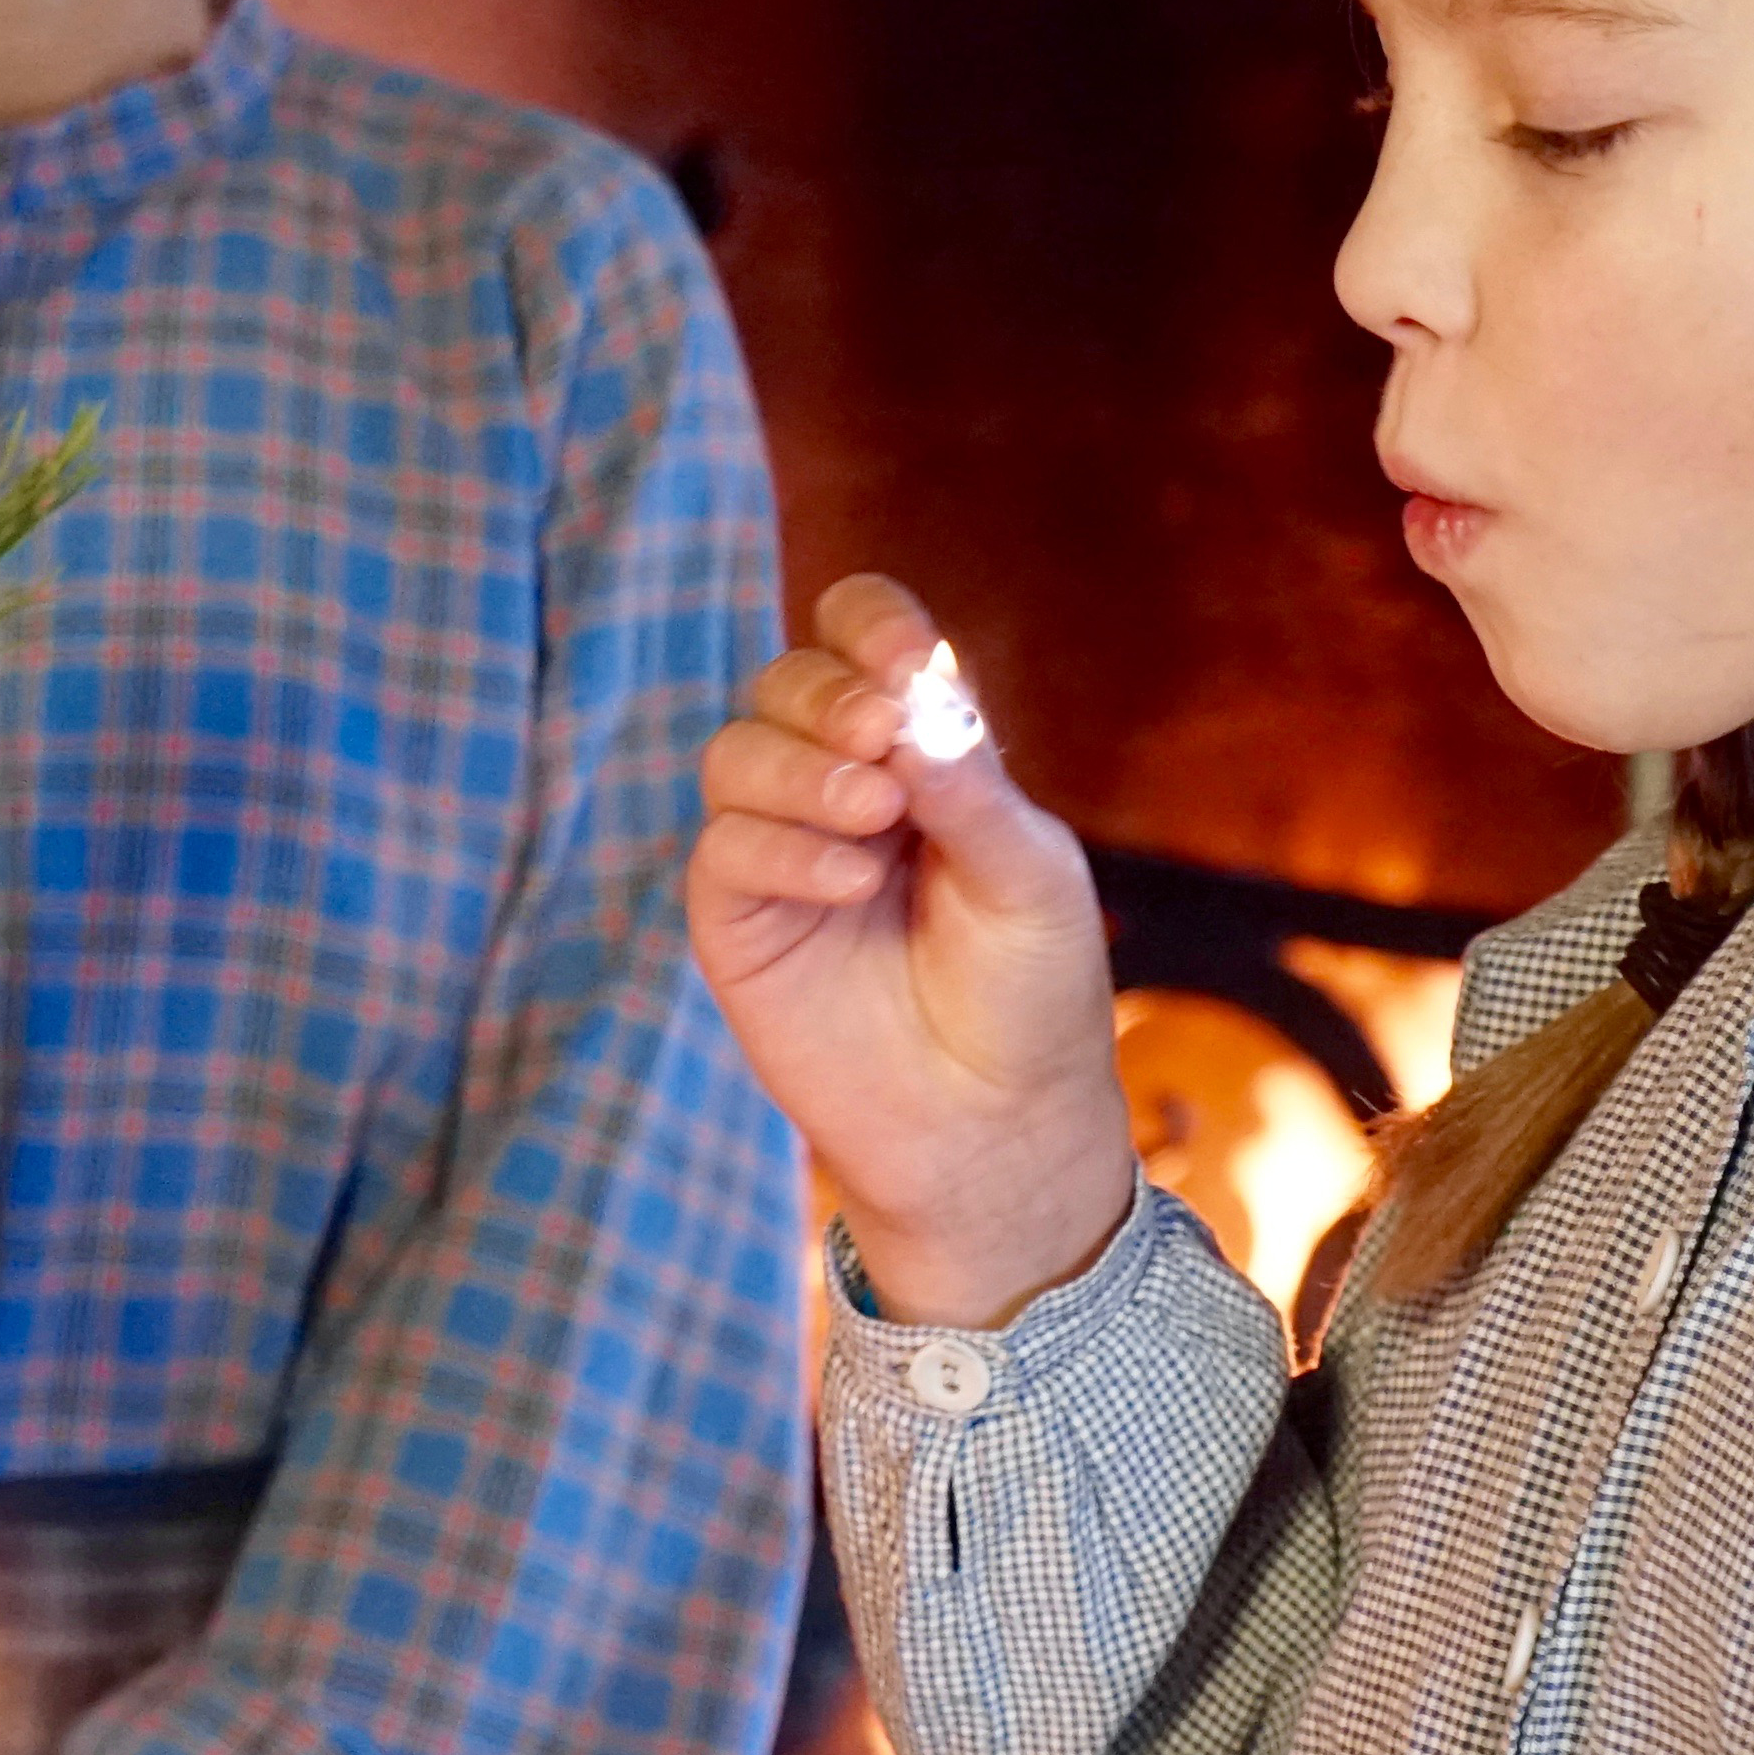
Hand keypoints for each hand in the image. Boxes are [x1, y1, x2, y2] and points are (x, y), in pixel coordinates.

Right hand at [683, 575, 1132, 1325]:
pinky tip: (849, 882)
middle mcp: (840, 784)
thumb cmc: (1029, 995)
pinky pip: (724, 847)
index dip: (872, 626)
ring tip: (874, 815)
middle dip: (831, 694)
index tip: (906, 658)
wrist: (994, 1128)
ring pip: (739, 750)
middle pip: (789, 681)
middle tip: (881, 734)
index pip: (864, 640)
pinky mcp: (738, 921)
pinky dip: (781, 846)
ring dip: (802, 765)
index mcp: (919, 751)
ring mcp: (781, 850)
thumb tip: (912, 701)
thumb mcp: (1029, 877)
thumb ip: (970, 787)